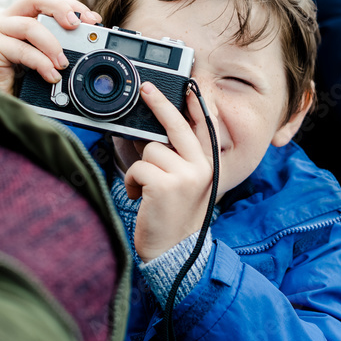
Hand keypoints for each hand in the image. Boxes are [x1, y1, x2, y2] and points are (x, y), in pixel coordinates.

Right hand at [0, 0, 101, 93]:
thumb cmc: (20, 84)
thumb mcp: (46, 62)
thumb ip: (62, 48)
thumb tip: (91, 41)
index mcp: (21, 18)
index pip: (47, 1)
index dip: (71, 5)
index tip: (93, 19)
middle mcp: (7, 20)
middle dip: (61, 8)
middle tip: (77, 26)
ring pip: (30, 25)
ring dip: (52, 44)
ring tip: (63, 63)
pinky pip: (21, 49)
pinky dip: (40, 62)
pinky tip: (51, 75)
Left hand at [122, 83, 215, 260]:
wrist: (173, 252)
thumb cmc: (173, 218)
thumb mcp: (185, 186)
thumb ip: (178, 161)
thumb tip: (155, 134)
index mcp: (208, 167)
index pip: (205, 129)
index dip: (198, 106)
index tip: (190, 88)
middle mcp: (201, 168)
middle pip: (178, 126)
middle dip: (160, 104)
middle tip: (146, 89)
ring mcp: (185, 176)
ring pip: (151, 149)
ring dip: (140, 168)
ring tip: (145, 189)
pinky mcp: (165, 185)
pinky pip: (138, 167)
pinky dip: (132, 181)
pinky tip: (140, 197)